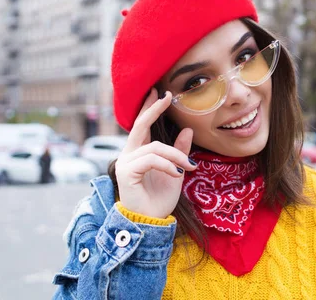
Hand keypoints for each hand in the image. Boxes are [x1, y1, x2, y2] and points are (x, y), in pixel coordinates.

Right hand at [114, 88, 195, 218]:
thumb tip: (187, 129)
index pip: (143, 125)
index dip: (151, 108)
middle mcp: (129, 155)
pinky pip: (151, 160)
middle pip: (140, 125)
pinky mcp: (126, 172)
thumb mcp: (176, 171)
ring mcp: (126, 163)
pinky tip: (177, 174)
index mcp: (139, 153)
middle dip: (153, 109)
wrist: (151, 223)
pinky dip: (167, 165)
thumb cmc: (160, 200)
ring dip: (176, 155)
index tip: (161, 93)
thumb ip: (180, 151)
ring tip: (189, 167)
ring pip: (155, 147)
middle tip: (166, 96)